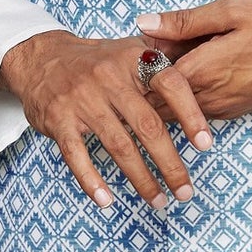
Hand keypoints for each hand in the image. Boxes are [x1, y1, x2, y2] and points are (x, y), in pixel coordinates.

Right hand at [0, 29, 208, 211]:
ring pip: (118, 146)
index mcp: (132, 60)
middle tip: (185, 191)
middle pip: (148, 126)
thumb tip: (209, 80)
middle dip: (170, 164)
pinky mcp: (58, 120)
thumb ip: (165, 63)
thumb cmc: (97, 61)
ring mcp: (81, 100)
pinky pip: (77, 156)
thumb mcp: (130, 50)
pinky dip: (92, 181)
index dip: (191, 114)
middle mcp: (108, 78)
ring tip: (158, 200)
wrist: (41, 57)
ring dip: (141, 179)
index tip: (206, 145)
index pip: (170, 84)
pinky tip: (107, 201)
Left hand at [134, 0, 251, 122]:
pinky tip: (181, 82)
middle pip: (158, 102)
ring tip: (148, 78)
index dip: (132, 67)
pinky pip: (197, 113)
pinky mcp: (236, 112)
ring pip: (176, 113)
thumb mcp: (232, 10)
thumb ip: (185, 20)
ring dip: (160, 99)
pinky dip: (181, 103)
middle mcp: (210, 96)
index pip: (150, 78)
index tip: (121, 55)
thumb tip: (144, 23)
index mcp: (204, 68)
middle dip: (140, 89)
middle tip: (126, 72)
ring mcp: (224, 108)